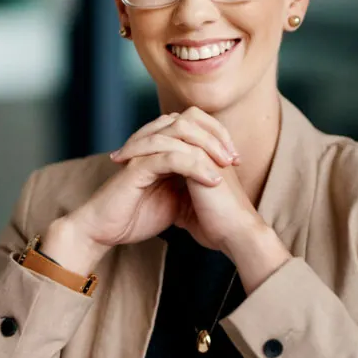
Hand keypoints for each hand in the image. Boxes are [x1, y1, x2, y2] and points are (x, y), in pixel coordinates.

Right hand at [41, 110, 234, 273]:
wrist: (105, 230)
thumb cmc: (136, 215)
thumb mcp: (174, 197)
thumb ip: (191, 182)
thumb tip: (218, 179)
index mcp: (161, 146)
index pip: (194, 123)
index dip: (218, 135)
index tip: (236, 159)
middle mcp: (152, 143)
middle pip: (189, 119)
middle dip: (216, 135)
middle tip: (234, 159)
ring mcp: (143, 153)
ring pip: (180, 132)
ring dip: (208, 146)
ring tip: (226, 166)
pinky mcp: (136, 168)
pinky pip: (169, 156)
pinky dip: (194, 165)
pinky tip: (211, 180)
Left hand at [112, 108, 291, 290]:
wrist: (236, 235)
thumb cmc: (217, 225)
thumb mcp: (189, 207)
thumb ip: (176, 195)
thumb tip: (159, 197)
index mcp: (206, 155)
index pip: (175, 134)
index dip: (150, 142)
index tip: (127, 158)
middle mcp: (207, 146)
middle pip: (171, 123)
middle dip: (143, 135)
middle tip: (120, 153)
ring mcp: (206, 148)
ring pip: (170, 128)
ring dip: (141, 140)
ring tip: (121, 157)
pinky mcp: (202, 157)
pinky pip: (170, 143)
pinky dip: (147, 150)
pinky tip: (130, 163)